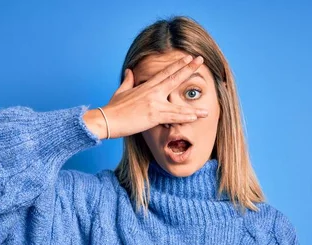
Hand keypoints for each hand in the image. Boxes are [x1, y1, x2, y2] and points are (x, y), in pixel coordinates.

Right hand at [83, 54, 208, 139]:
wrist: (106, 119)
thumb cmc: (112, 108)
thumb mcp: (120, 91)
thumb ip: (127, 81)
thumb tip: (129, 71)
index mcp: (145, 87)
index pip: (164, 73)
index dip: (177, 65)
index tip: (187, 58)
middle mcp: (152, 92)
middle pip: (174, 78)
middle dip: (188, 68)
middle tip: (200, 60)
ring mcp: (154, 103)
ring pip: (177, 101)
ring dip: (193, 104)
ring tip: (206, 101)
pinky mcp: (153, 115)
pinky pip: (173, 116)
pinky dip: (186, 116)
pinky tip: (196, 116)